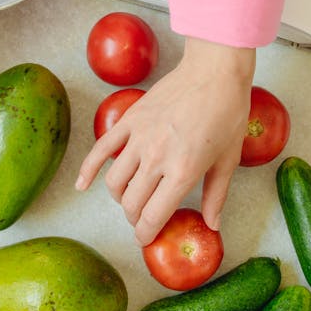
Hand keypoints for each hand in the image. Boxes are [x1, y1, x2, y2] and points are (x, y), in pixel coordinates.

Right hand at [76, 37, 254, 245]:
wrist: (214, 72)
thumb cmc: (227, 113)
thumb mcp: (228, 160)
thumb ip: (216, 196)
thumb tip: (212, 225)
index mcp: (183, 172)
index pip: (152, 217)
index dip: (146, 234)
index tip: (147, 239)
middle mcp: (157, 158)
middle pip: (131, 204)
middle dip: (134, 219)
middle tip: (143, 219)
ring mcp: (139, 138)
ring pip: (114, 182)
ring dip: (119, 198)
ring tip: (130, 198)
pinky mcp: (129, 120)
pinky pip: (101, 149)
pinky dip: (88, 170)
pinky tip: (82, 185)